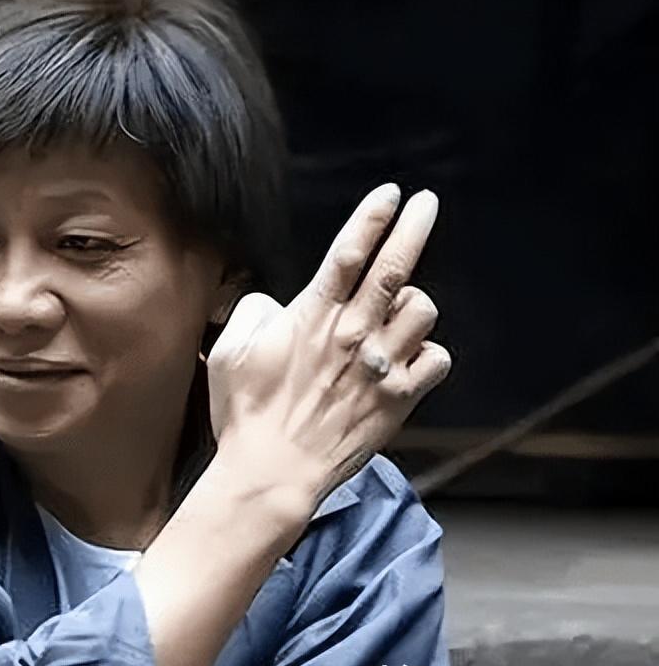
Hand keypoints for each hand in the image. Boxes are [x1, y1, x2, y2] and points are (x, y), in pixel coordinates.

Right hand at [205, 183, 451, 510]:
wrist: (272, 471)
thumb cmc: (245, 413)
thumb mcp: (229, 351)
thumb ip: (253, 312)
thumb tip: (275, 303)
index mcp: (312, 317)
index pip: (349, 253)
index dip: (373, 217)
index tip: (391, 194)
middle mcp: (352, 334)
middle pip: (395, 267)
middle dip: (414, 227)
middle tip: (427, 203)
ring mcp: (380, 366)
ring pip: (422, 310)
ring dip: (411, 306)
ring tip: (395, 315)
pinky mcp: (399, 400)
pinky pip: (437, 359)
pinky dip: (428, 355)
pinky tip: (408, 360)